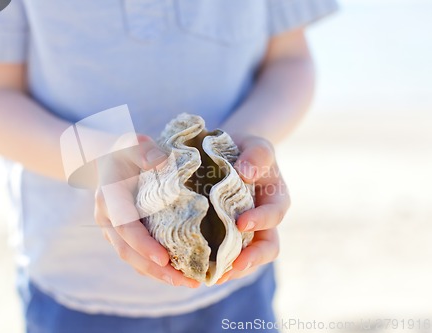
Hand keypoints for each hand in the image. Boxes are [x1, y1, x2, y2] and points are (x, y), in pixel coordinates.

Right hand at [94, 134, 199, 287]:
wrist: (109, 160)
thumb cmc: (127, 150)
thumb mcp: (134, 142)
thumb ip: (145, 151)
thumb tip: (161, 163)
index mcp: (109, 196)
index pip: (124, 225)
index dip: (143, 244)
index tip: (165, 259)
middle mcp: (107, 217)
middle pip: (128, 251)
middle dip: (156, 270)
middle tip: (186, 281)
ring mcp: (112, 229)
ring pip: (132, 259)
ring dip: (158, 274)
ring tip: (189, 283)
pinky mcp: (122, 235)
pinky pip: (136, 256)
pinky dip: (154, 268)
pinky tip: (178, 275)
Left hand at [216, 135, 289, 283]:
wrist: (230, 153)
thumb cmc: (246, 149)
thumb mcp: (256, 145)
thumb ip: (257, 155)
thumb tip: (246, 173)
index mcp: (275, 200)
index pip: (274, 215)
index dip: (261, 221)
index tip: (241, 223)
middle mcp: (264, 221)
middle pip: (266, 248)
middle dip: (251, 259)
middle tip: (232, 267)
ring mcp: (246, 232)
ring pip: (245, 258)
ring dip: (230, 270)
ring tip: (210, 277)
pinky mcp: (224, 236)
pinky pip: (223, 255)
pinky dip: (213, 263)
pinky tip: (195, 268)